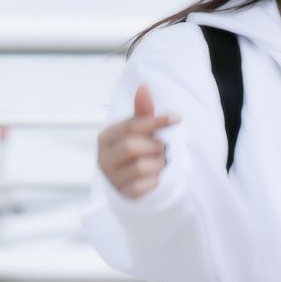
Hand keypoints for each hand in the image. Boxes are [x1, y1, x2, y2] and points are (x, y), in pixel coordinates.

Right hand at [98, 83, 181, 199]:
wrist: (132, 183)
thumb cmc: (137, 151)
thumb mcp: (138, 131)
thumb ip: (142, 112)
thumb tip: (143, 86)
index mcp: (105, 137)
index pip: (131, 126)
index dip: (155, 121)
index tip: (177, 118)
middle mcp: (103, 158)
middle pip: (132, 146)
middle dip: (154, 146)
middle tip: (161, 149)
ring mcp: (112, 178)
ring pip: (140, 167)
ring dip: (157, 164)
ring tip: (158, 163)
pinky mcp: (123, 195)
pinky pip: (143, 186)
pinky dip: (154, 180)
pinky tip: (154, 177)